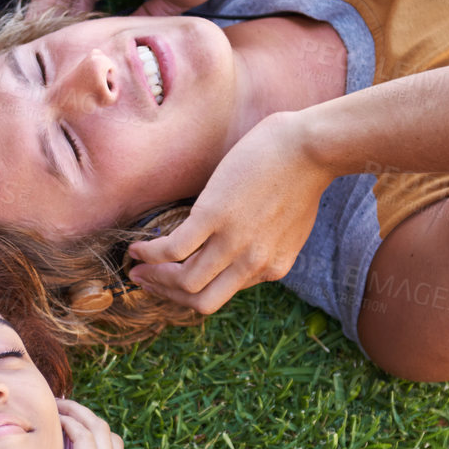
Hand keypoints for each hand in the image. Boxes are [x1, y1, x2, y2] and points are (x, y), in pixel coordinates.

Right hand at [128, 112, 331, 313]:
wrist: (311, 147)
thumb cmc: (302, 174)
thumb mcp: (289, 225)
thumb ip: (265, 243)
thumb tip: (237, 244)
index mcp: (272, 267)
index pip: (225, 292)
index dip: (195, 287)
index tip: (175, 276)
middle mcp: (253, 263)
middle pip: (201, 301)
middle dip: (169, 295)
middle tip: (147, 281)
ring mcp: (234, 242)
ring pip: (184, 282)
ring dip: (154, 278)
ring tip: (137, 266)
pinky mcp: (214, 217)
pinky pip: (172, 250)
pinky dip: (149, 253)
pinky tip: (138, 246)